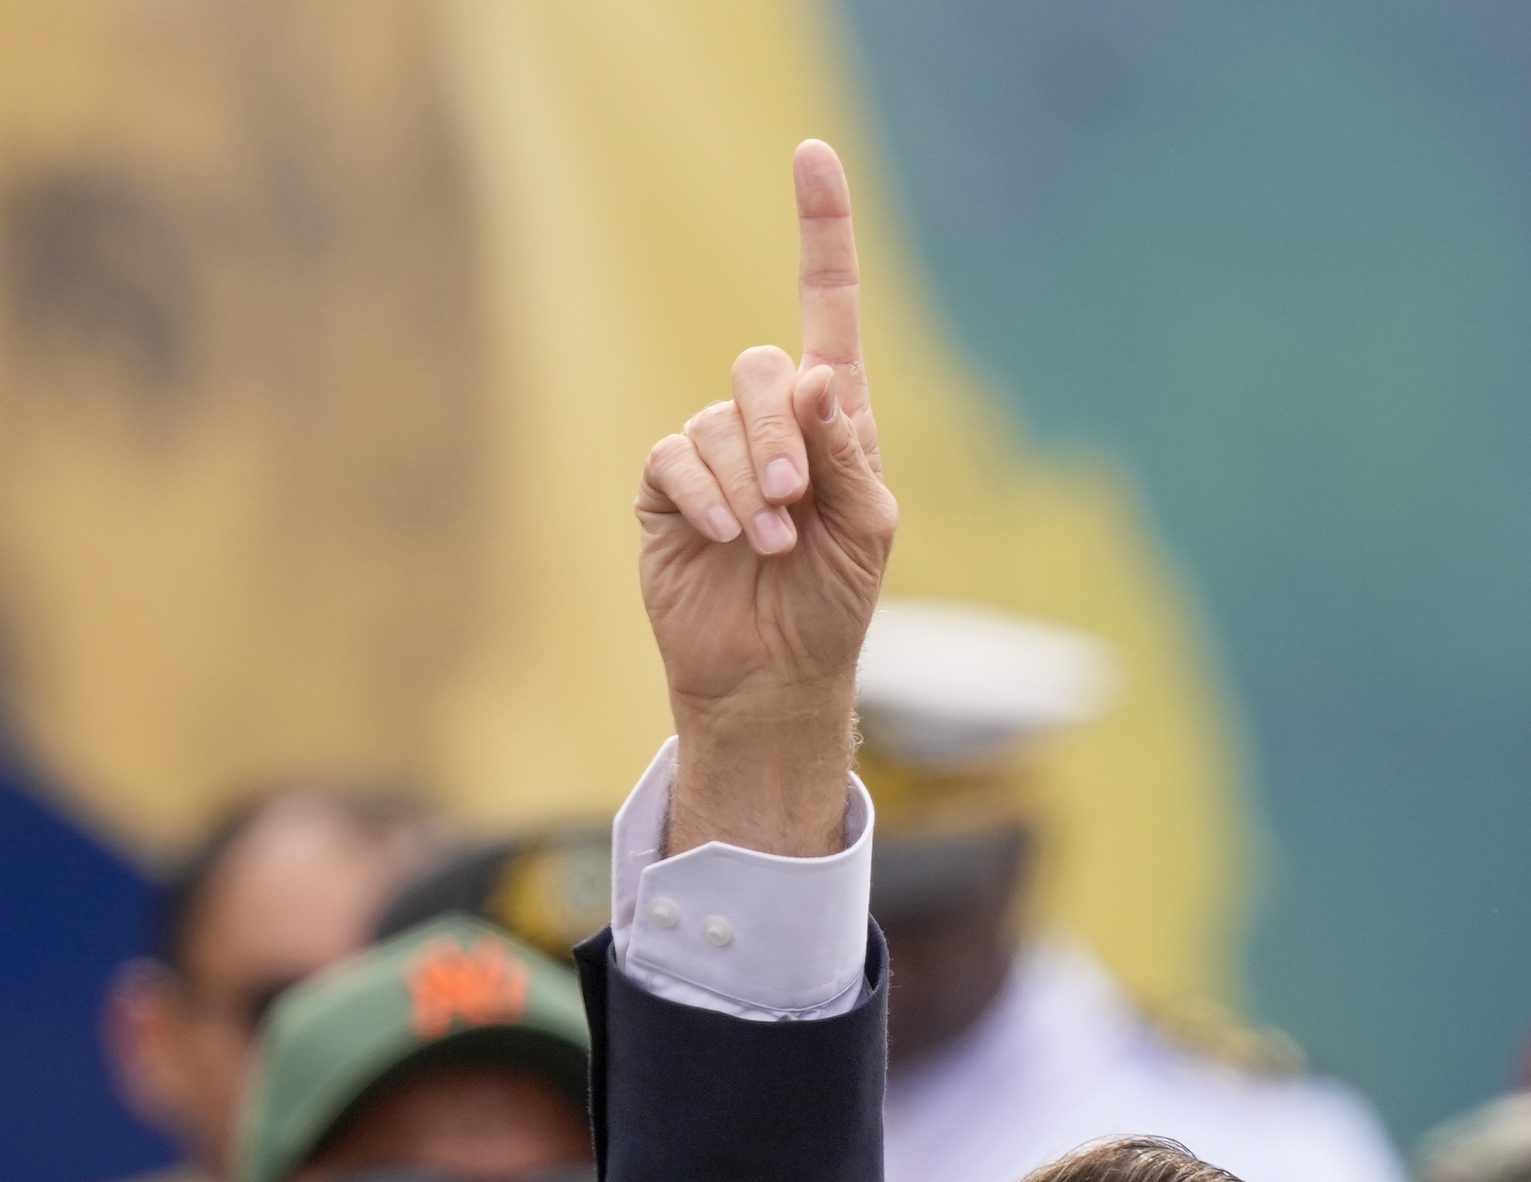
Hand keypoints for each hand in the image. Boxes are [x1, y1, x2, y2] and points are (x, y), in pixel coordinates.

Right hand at [638, 139, 898, 858]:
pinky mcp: (664, 487)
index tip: (811, 155)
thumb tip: (816, 376)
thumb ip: (845, 451)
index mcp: (833, 422)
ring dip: (747, 486)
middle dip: (780, 435)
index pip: (826, 307)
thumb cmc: (833, 606)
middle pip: (760, 368)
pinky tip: (723, 539)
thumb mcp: (866, 528)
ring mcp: (714, 453)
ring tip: (769, 546)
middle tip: (794, 505)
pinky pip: (674, 457)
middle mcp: (771, 424)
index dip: (821, 231)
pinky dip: (704, 498)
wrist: (773, 678)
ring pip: (718, 420)